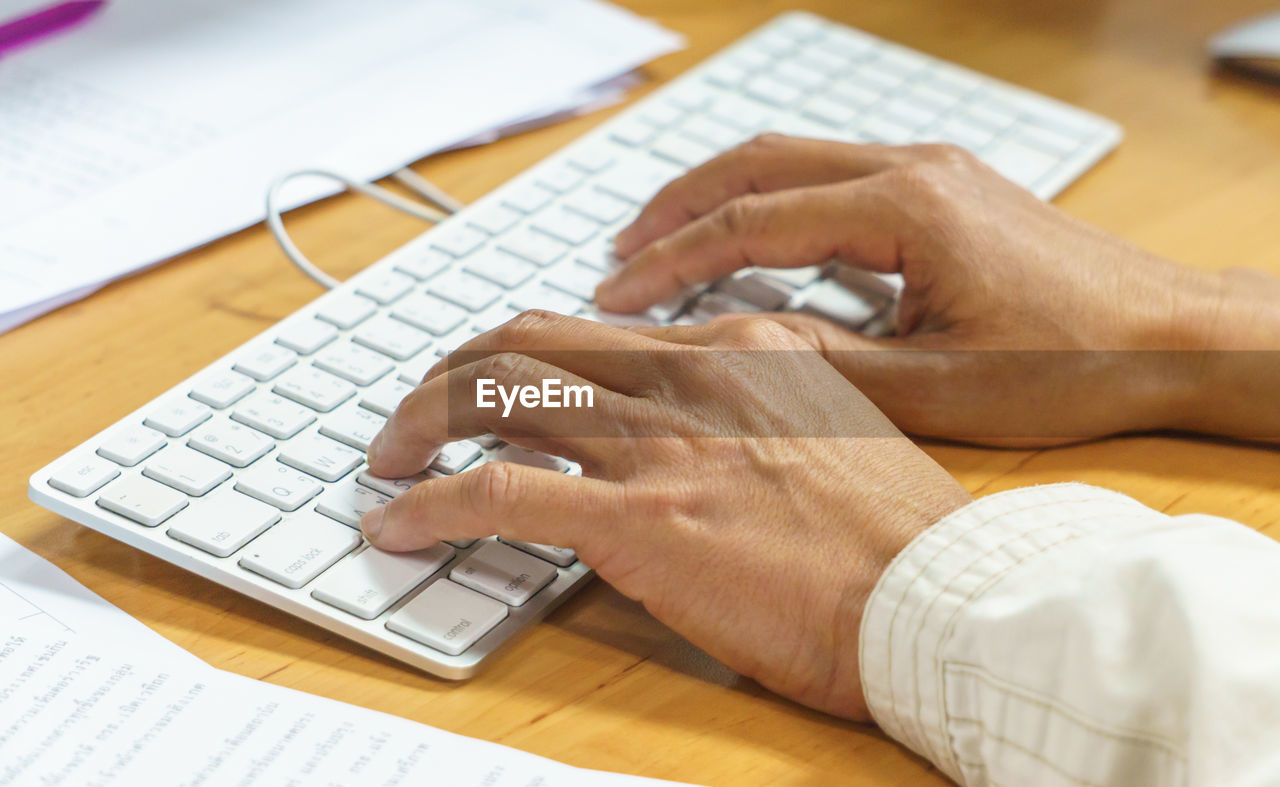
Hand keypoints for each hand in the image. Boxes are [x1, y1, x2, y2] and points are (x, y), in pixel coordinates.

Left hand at [362, 311, 970, 719]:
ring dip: (420, 422)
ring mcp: (659, 442)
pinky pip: (492, 492)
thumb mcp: (833, 437)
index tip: (496, 385)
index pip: (598, 331)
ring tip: (388, 456)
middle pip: (529, 341)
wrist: (938, 597)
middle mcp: (689, 377)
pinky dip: (427, 504)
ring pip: (494, 394)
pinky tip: (396, 524)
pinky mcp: (636, 517)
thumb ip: (755, 418)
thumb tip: (701, 441)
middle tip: (418, 411)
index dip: (527, 353)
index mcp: (740, 351)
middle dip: (454, 372)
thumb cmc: (898, 538)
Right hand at [596, 135, 1279, 444]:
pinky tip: (750, 241)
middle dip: (676, 207)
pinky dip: (770, 200)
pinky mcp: (941, 186)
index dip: (672, 262)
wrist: (1169, 335)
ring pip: (790, 156)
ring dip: (719, 195)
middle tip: (617, 256)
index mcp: (905, 209)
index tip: (617, 294)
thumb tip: (731, 349)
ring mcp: (929, 168)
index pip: (752, 224)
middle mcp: (912, 168)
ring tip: (662, 242)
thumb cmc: (1072, 362)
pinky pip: (829, 171)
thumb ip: (825, 363)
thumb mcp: (935, 387)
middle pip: (757, 162)